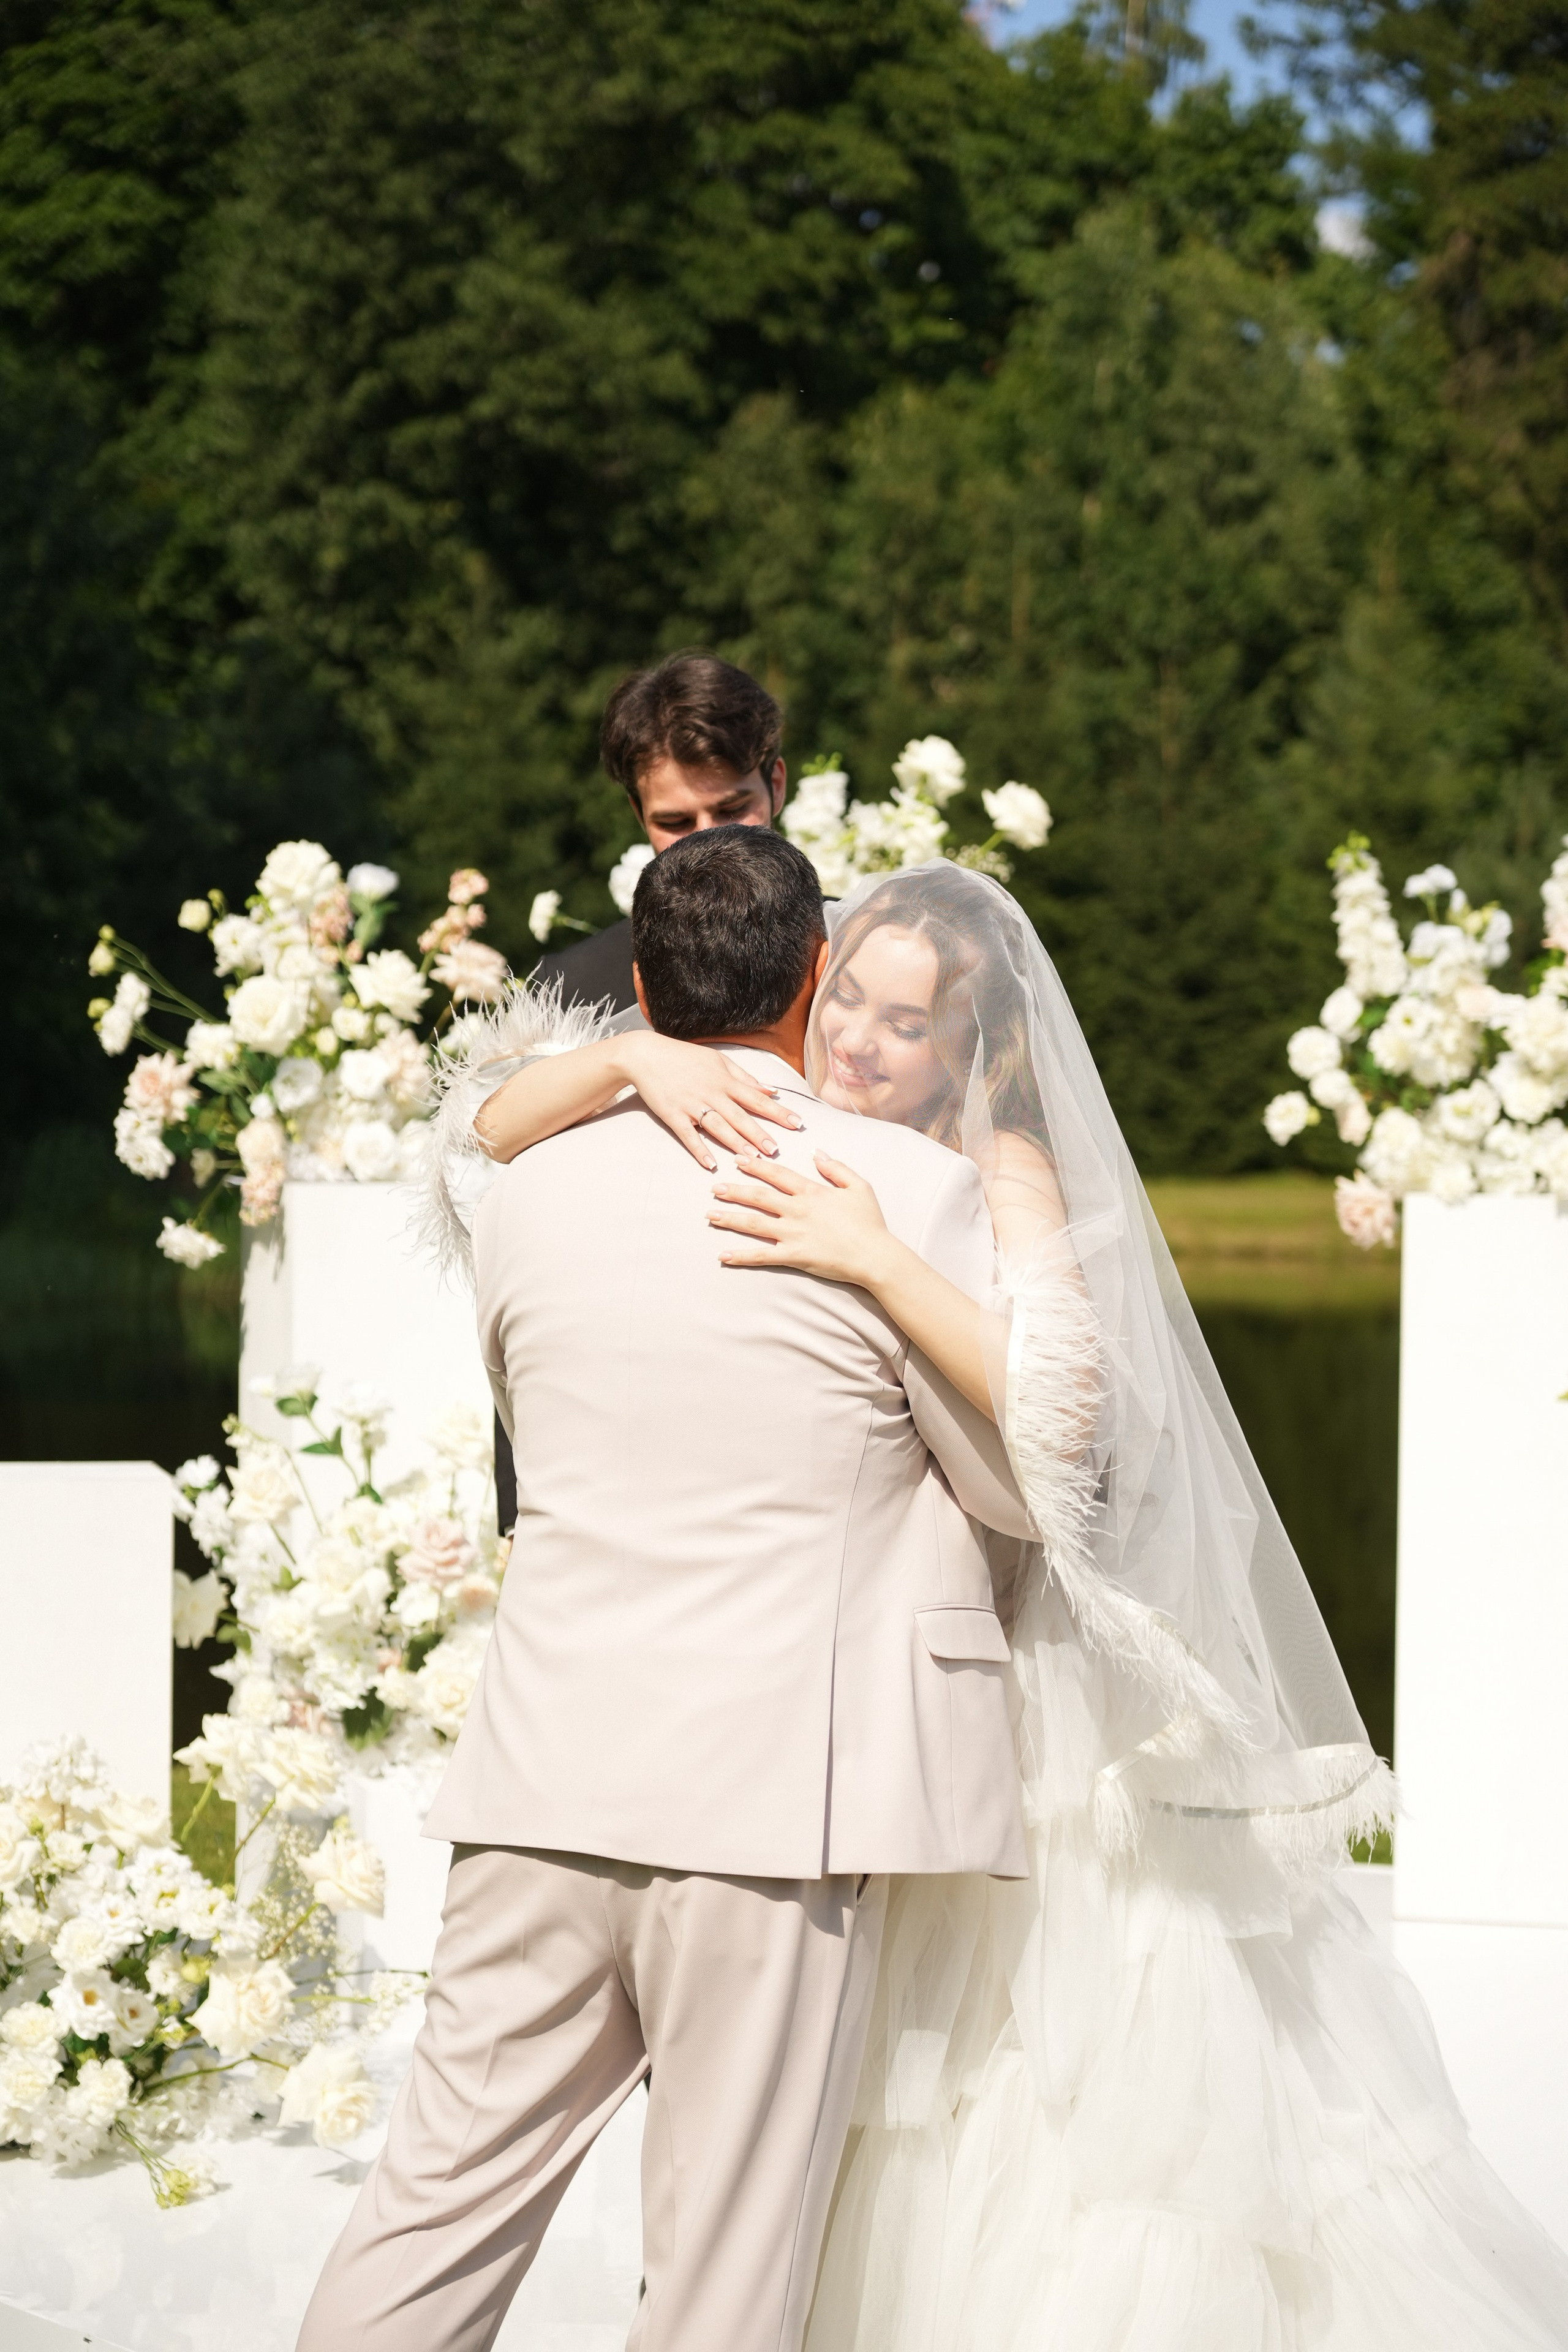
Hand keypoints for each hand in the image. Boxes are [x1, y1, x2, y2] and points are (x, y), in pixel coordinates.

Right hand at [619, 1034, 802, 1169]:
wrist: (646, 1055)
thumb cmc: (686, 1058)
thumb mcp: (719, 1061)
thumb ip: (746, 1077)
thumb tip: (771, 1090)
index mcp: (725, 1080)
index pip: (757, 1098)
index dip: (777, 1112)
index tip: (797, 1123)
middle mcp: (712, 1092)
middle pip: (739, 1116)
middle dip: (758, 1133)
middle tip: (775, 1150)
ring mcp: (691, 1104)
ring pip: (717, 1126)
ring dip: (735, 1143)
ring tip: (751, 1158)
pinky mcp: (672, 1114)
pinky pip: (688, 1135)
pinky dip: (699, 1149)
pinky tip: (710, 1164)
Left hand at [709, 1153, 895, 1287]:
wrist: (875, 1255)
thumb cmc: (870, 1222)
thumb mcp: (859, 1186)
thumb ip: (836, 1168)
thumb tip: (817, 1153)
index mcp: (812, 1192)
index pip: (777, 1174)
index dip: (757, 1166)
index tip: (739, 1160)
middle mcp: (797, 1210)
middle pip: (759, 1196)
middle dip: (735, 1190)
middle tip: (714, 1187)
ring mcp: (793, 1233)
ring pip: (754, 1223)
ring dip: (730, 1218)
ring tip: (710, 1215)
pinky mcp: (794, 1255)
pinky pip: (762, 1256)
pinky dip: (742, 1256)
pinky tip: (723, 1255)